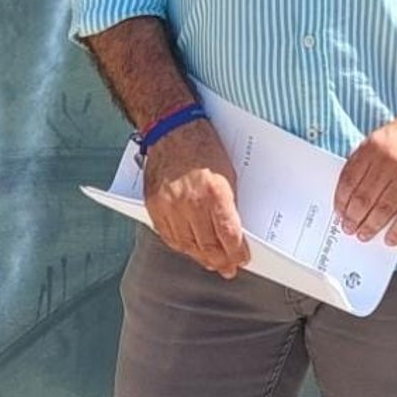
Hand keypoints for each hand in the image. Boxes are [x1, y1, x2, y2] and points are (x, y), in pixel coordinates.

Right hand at [143, 118, 250, 277]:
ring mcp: (169, 205)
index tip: (242, 259)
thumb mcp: (227, 174)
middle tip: (228, 269)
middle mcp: (191, 202)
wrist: (172, 128)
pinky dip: (180, 246)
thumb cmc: (204, 147)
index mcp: (214, 193)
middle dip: (220, 261)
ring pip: (187, 246)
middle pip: (207, 246)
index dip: (237, 253)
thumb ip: (228, 205)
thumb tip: (233, 233)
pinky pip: (167, 236)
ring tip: (210, 262)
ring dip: (200, 257)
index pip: (229, 236)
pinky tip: (189, 249)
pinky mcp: (153, 205)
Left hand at [334, 102, 396, 246]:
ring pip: (384, 209)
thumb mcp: (383, 135)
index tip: (338, 211)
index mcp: (374, 146)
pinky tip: (390, 238)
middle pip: (364, 197)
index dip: (341, 199)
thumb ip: (367, 158)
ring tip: (363, 235)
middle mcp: (390, 161)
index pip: (349, 179)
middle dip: (353, 217)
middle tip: (348, 227)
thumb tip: (351, 188)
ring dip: (371, 226)